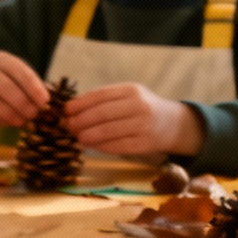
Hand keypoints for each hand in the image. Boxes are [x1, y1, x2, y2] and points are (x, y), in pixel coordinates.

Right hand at [0, 52, 48, 126]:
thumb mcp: (12, 76)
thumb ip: (28, 87)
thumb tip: (46, 105)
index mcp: (2, 60)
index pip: (21, 72)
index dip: (34, 88)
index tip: (44, 102)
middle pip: (8, 88)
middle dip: (24, 104)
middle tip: (34, 115)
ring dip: (13, 115)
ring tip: (23, 121)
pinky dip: (1, 120)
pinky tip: (9, 122)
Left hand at [64, 83, 203, 156]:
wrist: (171, 124)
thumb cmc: (141, 108)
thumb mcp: (127, 96)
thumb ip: (104, 101)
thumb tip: (72, 111)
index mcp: (131, 90)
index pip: (100, 95)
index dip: (80, 104)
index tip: (66, 110)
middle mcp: (139, 106)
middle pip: (102, 114)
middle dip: (81, 121)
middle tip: (68, 127)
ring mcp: (143, 125)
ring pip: (108, 132)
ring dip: (88, 136)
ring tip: (78, 138)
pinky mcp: (145, 143)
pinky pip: (117, 146)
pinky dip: (101, 147)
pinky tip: (91, 146)